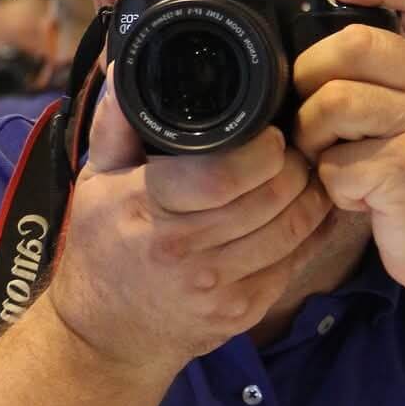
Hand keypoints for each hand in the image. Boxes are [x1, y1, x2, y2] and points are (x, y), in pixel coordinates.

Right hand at [48, 71, 331, 378]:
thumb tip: (124, 69)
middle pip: (269, 198)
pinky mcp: (242, 311)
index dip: (260, 149)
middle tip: (292, 149)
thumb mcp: (95, 182)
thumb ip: (114, 125)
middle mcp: (184, 251)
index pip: (223, 175)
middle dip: (292, 166)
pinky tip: (303, 211)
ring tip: (302, 174)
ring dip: (309, 195)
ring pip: (292, 229)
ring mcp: (218, 287)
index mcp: (147, 209)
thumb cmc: (101, 249)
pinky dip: (309, 231)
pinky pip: (294, 262)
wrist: (108, 336)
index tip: (266, 134)